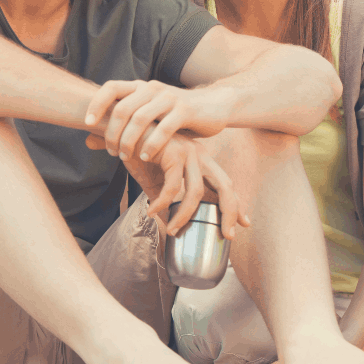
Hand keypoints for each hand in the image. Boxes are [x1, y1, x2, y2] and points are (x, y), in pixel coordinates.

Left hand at [84, 80, 233, 163]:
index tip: (87, 123)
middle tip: (110, 151)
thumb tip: (87, 140)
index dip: (96, 103)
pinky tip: (145, 156)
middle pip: (123, 108)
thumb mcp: (148, 117)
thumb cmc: (175, 115)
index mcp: (140, 87)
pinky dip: (151, 144)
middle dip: (112, 132)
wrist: (214, 105)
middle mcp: (152, 88)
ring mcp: (169, 98)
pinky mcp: (186, 111)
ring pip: (140, 118)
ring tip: (125, 156)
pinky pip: (163, 128)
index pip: (111, 87)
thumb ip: (120, 127)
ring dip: (129, 140)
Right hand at [85, 133, 249, 237]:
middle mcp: (199, 156)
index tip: (243, 223)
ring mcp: (188, 152)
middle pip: (224, 186)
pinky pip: (172, 187)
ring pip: (196, 192)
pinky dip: (162, 203)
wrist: (120, 129)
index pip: (224, 184)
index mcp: (200, 161)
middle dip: (229, 211)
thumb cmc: (139, 153)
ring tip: (172, 231)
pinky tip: (151, 211)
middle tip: (227, 235)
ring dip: (184, 217)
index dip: (235, 205)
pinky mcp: (173, 152)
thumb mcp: (156, 180)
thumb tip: (170, 223)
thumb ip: (165, 199)